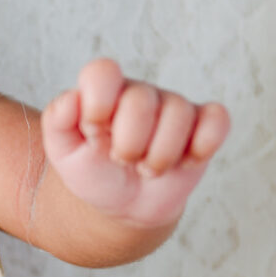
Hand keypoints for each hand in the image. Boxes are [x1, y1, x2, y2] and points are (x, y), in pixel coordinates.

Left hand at [40, 59, 228, 230]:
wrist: (123, 204)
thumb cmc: (93, 171)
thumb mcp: (63, 152)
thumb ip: (58, 121)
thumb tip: (73, 99)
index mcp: (104, 90)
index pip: (103, 71)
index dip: (97, 105)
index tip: (93, 133)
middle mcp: (141, 93)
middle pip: (141, 101)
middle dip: (128, 145)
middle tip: (122, 160)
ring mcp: (175, 107)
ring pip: (179, 116)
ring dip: (159, 158)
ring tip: (147, 169)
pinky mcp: (204, 125)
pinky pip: (217, 120)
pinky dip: (202, 146)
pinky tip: (184, 161)